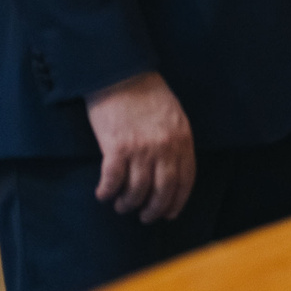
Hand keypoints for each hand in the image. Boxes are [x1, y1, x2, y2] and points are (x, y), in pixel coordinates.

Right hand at [86, 72, 194, 222]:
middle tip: (145, 217)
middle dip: (154, 209)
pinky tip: (103, 195)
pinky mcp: (116, 147)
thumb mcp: (173, 115)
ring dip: (129, 203)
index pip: (186, 179)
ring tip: (122, 206)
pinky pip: (113, 180)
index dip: (177, 201)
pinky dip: (107, 191)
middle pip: (163, 189)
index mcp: (182, 138)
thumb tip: (170, 168)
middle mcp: (165, 147)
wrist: (121, 73)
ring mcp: (141, 148)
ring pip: (137, 190)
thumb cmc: (146, 93)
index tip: (169, 213)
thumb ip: (175, 140)